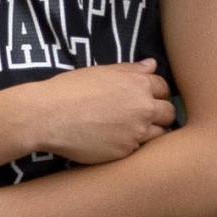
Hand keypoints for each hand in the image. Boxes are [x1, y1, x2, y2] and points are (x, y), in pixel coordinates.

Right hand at [10, 61, 177, 167]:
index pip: (163, 88)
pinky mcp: (125, 152)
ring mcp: (137, 132)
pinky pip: (138, 149)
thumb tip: (152, 65)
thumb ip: (130, 70)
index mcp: (138, 84)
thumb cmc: (69, 89)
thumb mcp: (100, 71)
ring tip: (131, 130)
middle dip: (159, 113)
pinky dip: (130, 145)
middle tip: (142, 116)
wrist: (47, 116)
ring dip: (150, 131)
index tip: (146, 97)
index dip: (155, 92)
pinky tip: (114, 140)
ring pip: (160, 134)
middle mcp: (144, 108)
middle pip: (168, 112)